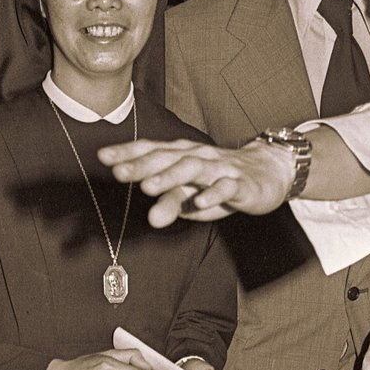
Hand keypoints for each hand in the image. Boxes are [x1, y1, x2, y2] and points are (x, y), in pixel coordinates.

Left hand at [97, 137, 295, 226]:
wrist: (266, 174)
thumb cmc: (220, 185)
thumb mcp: (192, 196)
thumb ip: (170, 203)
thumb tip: (150, 219)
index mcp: (182, 156)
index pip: (152, 150)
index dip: (128, 153)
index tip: (103, 157)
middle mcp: (198, 157)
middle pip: (167, 158)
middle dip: (142, 165)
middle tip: (118, 173)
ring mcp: (219, 169)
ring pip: (193, 169)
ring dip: (169, 177)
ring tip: (148, 187)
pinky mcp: (240, 184)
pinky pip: (226, 187)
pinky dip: (212, 194)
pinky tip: (199, 204)